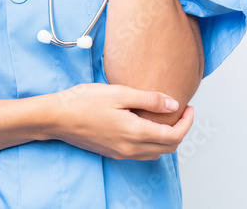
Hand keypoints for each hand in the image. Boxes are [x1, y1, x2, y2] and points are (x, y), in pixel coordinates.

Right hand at [47, 83, 193, 159]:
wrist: (57, 117)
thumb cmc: (83, 101)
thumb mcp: (119, 93)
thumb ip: (149, 100)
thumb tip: (174, 105)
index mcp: (135, 132)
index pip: (173, 136)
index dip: (187, 123)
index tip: (189, 108)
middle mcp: (130, 148)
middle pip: (168, 148)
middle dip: (181, 131)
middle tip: (183, 112)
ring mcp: (120, 152)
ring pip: (155, 153)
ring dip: (167, 139)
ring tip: (168, 119)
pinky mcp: (112, 152)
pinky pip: (141, 154)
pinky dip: (152, 143)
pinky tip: (147, 127)